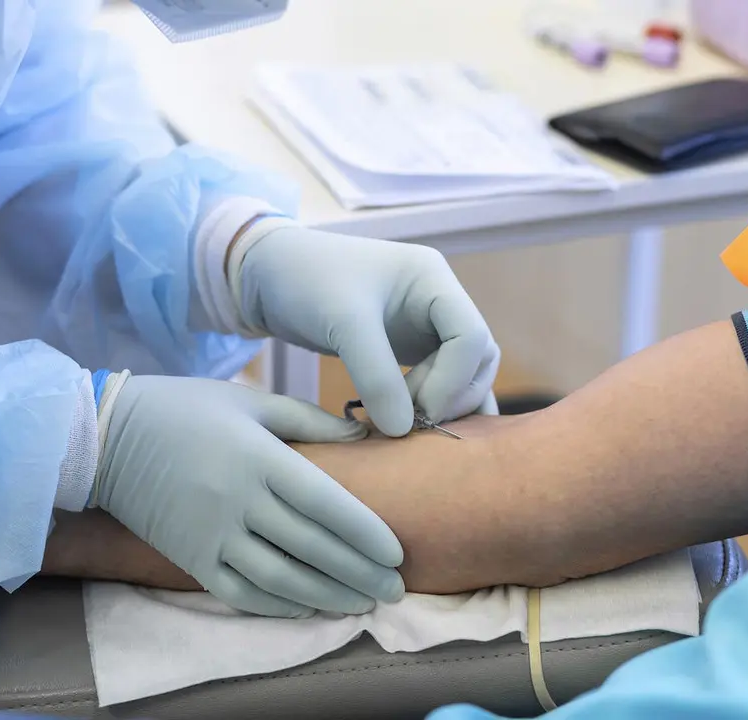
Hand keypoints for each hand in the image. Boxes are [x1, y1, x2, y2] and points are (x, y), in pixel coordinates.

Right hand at [93, 375, 404, 616]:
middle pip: (312, 548)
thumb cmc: (186, 409)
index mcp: (259, 457)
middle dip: (360, 573)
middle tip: (395, 589)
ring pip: (281, 579)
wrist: (106, 437)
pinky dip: (278, 605)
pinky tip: (309, 607)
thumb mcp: (251, 400)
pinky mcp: (189, 558)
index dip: (366, 533)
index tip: (397, 553)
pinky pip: (241, 593)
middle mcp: (238, 501)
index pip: (326, 504)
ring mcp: (211, 535)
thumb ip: (309, 420)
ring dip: (327, 596)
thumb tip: (364, 437)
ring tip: (362, 603)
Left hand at [235, 226, 500, 435]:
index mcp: (432, 279)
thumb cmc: (304, 280)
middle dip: (451, 396)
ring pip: (465, 373)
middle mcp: (439, 301)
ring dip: (447, 405)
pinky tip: (417, 433)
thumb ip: (375, 375)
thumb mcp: (341, 324)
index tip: (416, 411)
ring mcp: (427, 325)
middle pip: (479, 359)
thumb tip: (404, 430)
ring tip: (409, 428)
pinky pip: (440, 381)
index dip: (452, 381)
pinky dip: (436, 406)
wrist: (268, 274)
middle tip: (409, 423)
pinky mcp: (409, 348)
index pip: (471, 337)